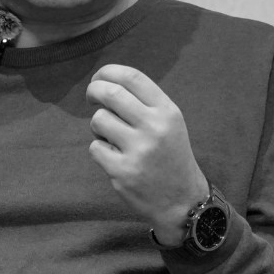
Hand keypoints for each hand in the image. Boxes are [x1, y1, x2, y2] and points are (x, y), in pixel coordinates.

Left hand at [85, 64, 210, 244]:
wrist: (182, 201)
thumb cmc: (170, 155)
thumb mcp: (169, 123)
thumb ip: (143, 102)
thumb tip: (105, 82)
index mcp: (167, 112)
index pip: (132, 77)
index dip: (108, 72)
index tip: (99, 78)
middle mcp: (154, 127)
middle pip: (110, 93)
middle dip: (93, 91)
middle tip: (91, 97)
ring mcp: (138, 150)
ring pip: (99, 120)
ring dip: (98, 126)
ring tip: (112, 137)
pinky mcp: (123, 171)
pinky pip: (95, 147)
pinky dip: (100, 150)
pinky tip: (116, 158)